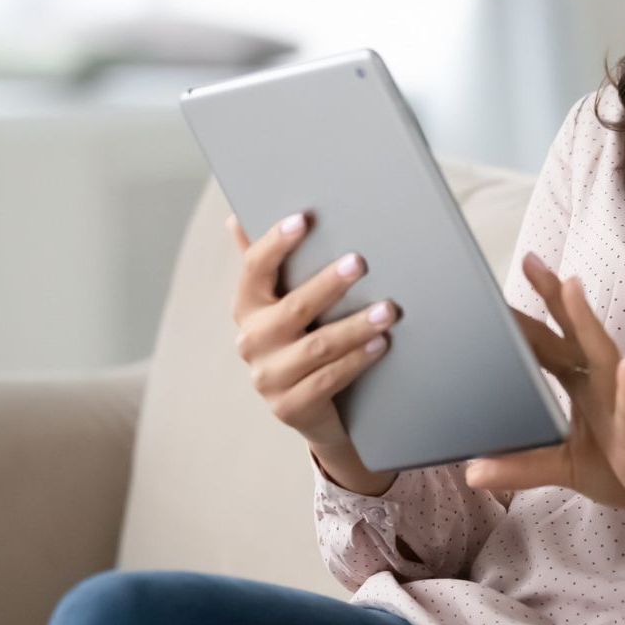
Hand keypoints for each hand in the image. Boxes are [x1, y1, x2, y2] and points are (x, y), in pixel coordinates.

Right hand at [226, 210, 402, 463]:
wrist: (309, 407)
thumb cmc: (300, 338)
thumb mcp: (282, 302)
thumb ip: (266, 262)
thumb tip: (236, 216)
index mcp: (247, 307)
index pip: (254, 269)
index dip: (275, 243)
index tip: (303, 219)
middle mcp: (251, 342)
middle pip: (293, 308)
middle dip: (328, 285)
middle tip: (360, 262)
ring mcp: (268, 378)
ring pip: (317, 347)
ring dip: (355, 326)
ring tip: (388, 310)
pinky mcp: (290, 407)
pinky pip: (328, 380)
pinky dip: (357, 360)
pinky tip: (381, 344)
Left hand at [468, 252, 624, 536]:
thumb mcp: (569, 470)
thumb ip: (523, 467)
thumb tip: (471, 472)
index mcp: (587, 390)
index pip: (552, 346)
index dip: (529, 317)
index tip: (504, 285)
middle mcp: (605, 389)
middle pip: (575, 338)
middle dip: (556, 300)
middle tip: (531, 261)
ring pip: (604, 360)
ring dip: (588, 325)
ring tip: (572, 288)